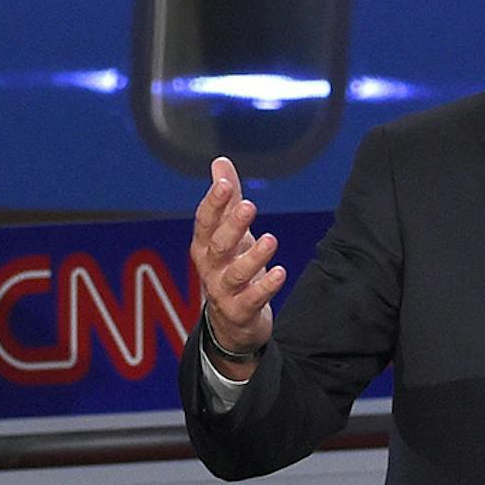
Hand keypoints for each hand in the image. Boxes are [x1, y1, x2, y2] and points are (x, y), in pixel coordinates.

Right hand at [188, 157, 284, 357]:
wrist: (231, 322)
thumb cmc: (229, 268)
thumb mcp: (228, 233)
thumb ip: (227, 199)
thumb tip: (220, 162)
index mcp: (204, 245)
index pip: (205, 221)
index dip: (213, 203)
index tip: (224, 184)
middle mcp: (210, 267)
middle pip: (218, 245)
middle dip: (232, 226)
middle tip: (249, 207)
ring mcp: (223, 291)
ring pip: (235, 273)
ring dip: (253, 256)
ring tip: (271, 240)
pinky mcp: (240, 311)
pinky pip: (252, 299)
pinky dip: (266, 286)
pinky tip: (280, 272)